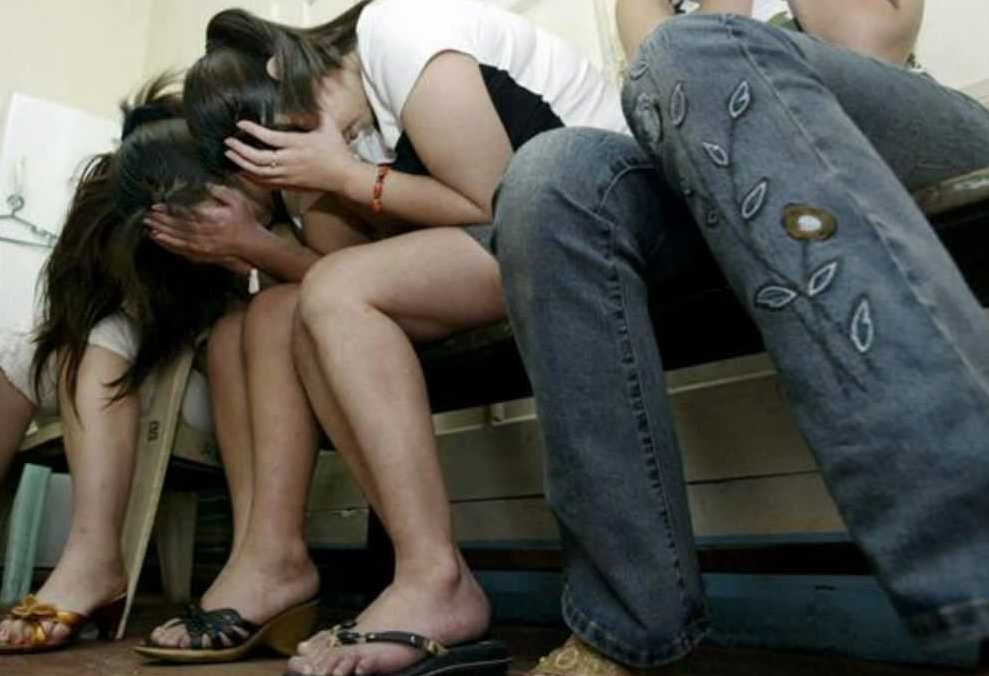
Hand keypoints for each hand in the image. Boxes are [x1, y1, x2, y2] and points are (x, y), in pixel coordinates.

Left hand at [144, 184, 267, 268]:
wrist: (252, 245)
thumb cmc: (245, 222)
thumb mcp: (238, 201)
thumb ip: (221, 192)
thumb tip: (205, 184)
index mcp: (213, 219)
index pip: (185, 214)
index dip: (169, 210)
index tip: (156, 206)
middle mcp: (206, 234)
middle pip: (178, 227)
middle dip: (160, 221)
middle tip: (146, 215)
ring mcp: (203, 246)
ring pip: (177, 239)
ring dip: (161, 232)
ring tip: (148, 226)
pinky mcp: (202, 254)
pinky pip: (181, 250)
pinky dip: (168, 244)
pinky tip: (158, 239)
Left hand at [224, 112, 358, 192]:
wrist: (343, 177)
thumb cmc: (336, 150)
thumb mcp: (328, 126)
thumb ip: (315, 110)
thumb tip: (305, 94)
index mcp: (298, 144)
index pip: (270, 137)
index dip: (252, 130)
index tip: (241, 123)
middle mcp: (290, 161)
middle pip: (258, 158)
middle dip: (240, 149)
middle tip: (228, 141)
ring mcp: (288, 175)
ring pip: (258, 172)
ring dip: (241, 163)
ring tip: (230, 154)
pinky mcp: (288, 185)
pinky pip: (264, 183)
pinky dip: (250, 177)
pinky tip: (242, 170)